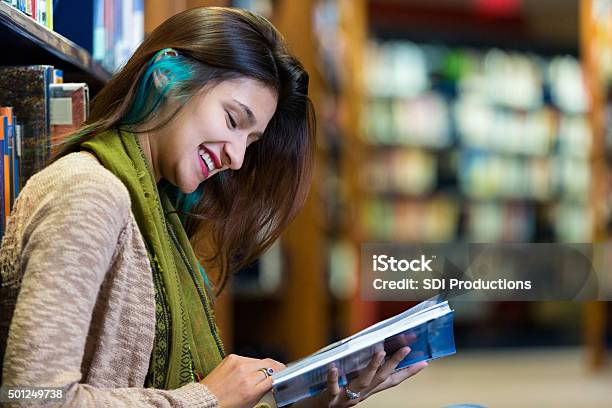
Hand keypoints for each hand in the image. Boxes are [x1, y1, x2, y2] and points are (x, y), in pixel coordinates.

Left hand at [199, 353, 285, 407]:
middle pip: (270, 365)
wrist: (205, 399)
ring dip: (264, 365)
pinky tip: (251, 368)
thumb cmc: (225, 405)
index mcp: (251, 390)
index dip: (281, 375)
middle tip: (282, 369)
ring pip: (260, 360)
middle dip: (277, 367)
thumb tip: (272, 381)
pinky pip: (248, 358)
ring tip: (266, 369)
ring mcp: (238, 364)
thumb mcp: (249, 403)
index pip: (274, 377)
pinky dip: (251, 363)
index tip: (285, 375)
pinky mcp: (232, 357)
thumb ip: (262, 391)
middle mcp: (245, 375)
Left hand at [312, 346, 427, 406]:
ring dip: (372, 367)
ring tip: (379, 351)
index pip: (390, 381)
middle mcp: (359, 396)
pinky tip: (334, 367)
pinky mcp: (327, 400)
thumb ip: (360, 372)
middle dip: (394, 363)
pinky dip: (333, 378)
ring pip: (361, 383)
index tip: (424, 362)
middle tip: (406, 347)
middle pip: (380, 379)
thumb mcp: (348, 385)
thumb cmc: (328, 395)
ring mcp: (344, 399)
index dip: (407, 372)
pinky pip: (331, 388)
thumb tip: (374, 351)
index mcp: (365, 392)